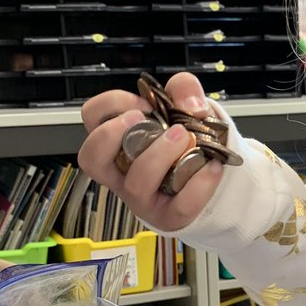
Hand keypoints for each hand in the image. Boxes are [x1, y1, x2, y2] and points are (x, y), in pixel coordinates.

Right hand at [78, 72, 225, 233]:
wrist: (214, 169)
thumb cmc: (188, 137)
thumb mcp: (186, 103)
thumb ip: (185, 89)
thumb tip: (190, 106)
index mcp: (117, 138)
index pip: (92, 116)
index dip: (112, 105)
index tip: (143, 103)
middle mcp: (121, 169)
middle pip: (91, 158)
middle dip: (112, 134)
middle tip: (143, 119)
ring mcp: (142, 196)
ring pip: (136, 183)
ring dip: (161, 155)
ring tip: (185, 137)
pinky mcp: (168, 216)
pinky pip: (179, 206)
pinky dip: (199, 183)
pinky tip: (212, 166)